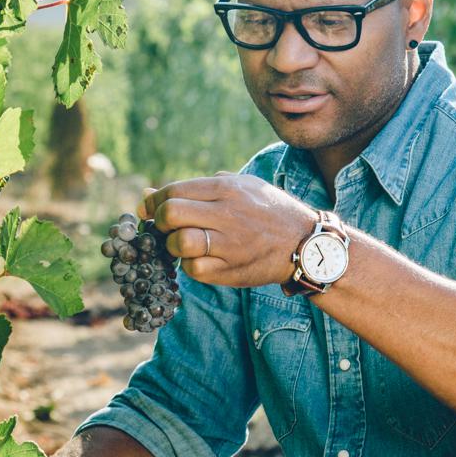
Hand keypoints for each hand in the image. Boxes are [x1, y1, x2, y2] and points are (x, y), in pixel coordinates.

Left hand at [137, 172, 318, 287]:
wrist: (305, 244)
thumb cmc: (269, 212)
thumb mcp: (243, 187)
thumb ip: (199, 188)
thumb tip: (152, 194)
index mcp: (227, 188)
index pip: (174, 190)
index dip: (154, 202)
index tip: (150, 210)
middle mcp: (227, 214)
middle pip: (171, 214)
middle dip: (159, 222)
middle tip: (164, 228)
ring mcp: (229, 244)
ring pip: (179, 243)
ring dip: (174, 245)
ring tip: (183, 244)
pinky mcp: (231, 270)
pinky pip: (194, 269)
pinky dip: (190, 266)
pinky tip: (200, 260)